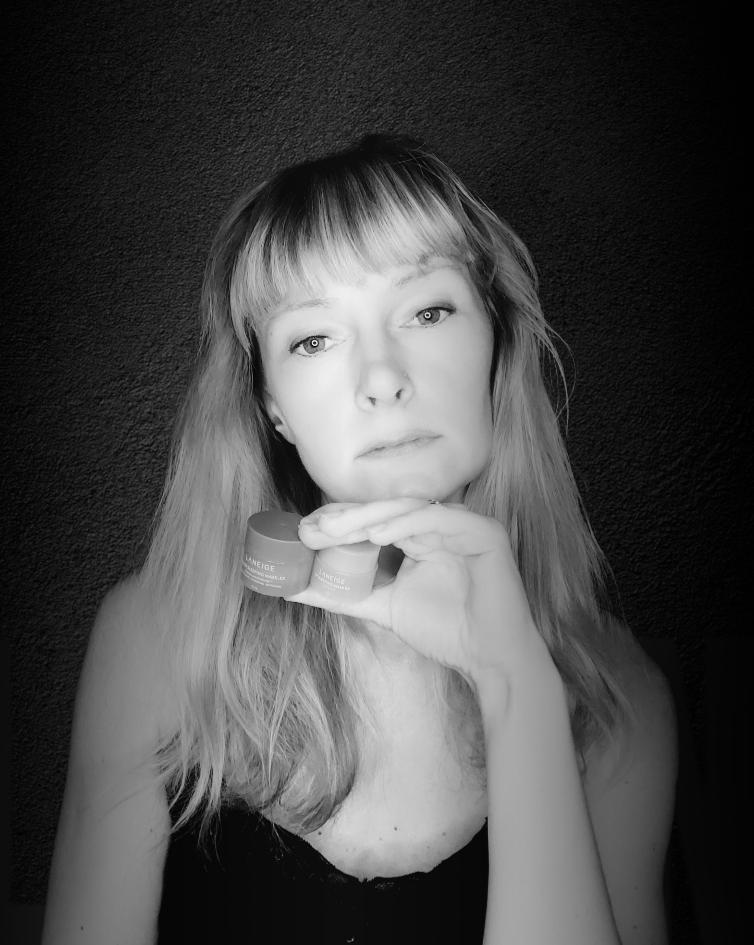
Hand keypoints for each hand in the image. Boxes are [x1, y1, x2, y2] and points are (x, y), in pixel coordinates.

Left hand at [286, 498, 547, 686]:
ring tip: (335, 530)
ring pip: (408, 510)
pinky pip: (440, 520)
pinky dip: (407, 524)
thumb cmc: (446, 631)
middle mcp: (439, 524)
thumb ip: (343, 596)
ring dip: (369, 518)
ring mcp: (463, 524)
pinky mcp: (483, 531)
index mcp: (419, 535)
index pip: (374, 518)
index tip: (304, 532)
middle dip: (346, 517)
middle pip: (386, 510)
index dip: (339, 521)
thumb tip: (291, 589)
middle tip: (311, 529)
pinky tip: (378, 535)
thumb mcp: (383, 607)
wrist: (491, 658)